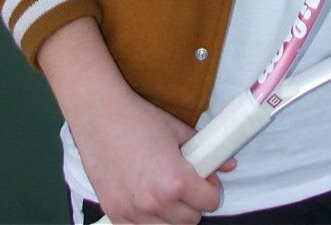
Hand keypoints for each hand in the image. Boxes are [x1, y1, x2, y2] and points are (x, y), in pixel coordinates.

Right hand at [37, 18, 235, 223]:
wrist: (100, 117)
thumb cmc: (138, 119)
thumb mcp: (177, 130)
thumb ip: (205, 150)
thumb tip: (229, 163)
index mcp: (176, 181)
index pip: (210, 203)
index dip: (211, 190)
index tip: (205, 181)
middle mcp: (156, 202)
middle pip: (190, 221)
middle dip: (193, 204)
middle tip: (185, 185)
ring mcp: (133, 212)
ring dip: (171, 215)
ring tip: (165, 191)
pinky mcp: (115, 214)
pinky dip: (147, 220)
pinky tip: (145, 200)